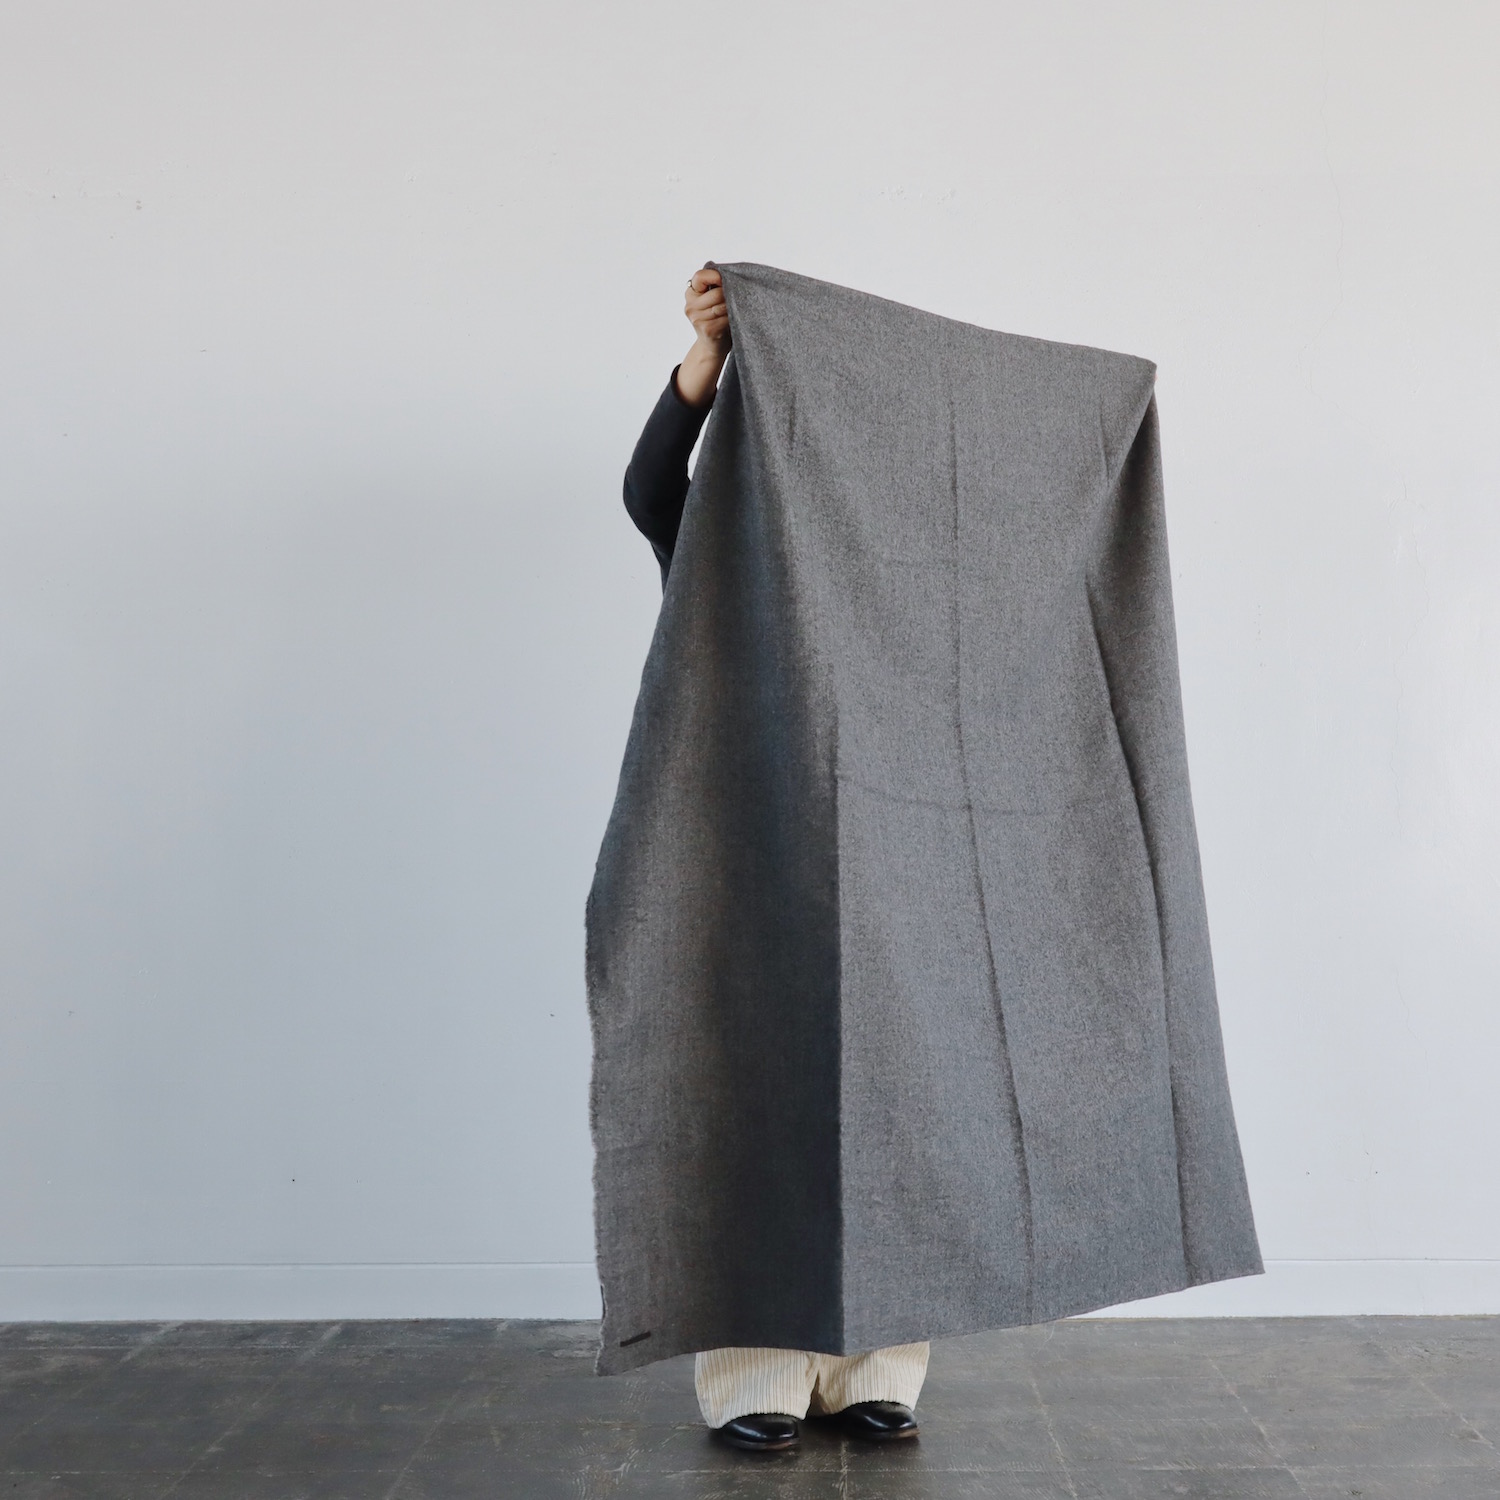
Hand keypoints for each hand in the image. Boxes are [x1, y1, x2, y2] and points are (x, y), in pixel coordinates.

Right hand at [676, 266, 730, 407]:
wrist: (711, 348)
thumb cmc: (716, 320)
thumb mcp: (711, 300)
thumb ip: (715, 287)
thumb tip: (733, 276)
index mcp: (691, 293)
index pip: (701, 277)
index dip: (716, 276)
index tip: (726, 280)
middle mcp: (690, 306)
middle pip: (717, 292)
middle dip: (730, 294)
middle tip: (738, 298)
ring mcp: (697, 318)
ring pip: (723, 304)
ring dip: (734, 306)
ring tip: (737, 309)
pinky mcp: (707, 329)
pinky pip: (726, 317)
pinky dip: (734, 317)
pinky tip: (735, 320)